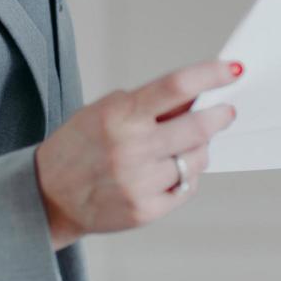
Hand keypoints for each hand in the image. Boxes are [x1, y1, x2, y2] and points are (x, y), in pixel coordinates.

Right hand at [34, 59, 244, 249]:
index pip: (175, 86)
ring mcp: (139, 182)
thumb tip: (196, 92)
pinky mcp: (145, 211)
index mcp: (119, 115)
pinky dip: (186, 176)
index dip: (211, 74)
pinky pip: (186, 187)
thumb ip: (148, 102)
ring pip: (196, 159)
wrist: (47, 196)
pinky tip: (170, 170)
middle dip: (220, 116)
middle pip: (197, 126)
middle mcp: (131, 148)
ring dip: (200, 148)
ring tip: (184, 145)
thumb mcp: (105, 110)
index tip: (233, 69)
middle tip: (226, 111)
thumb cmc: (80, 146)